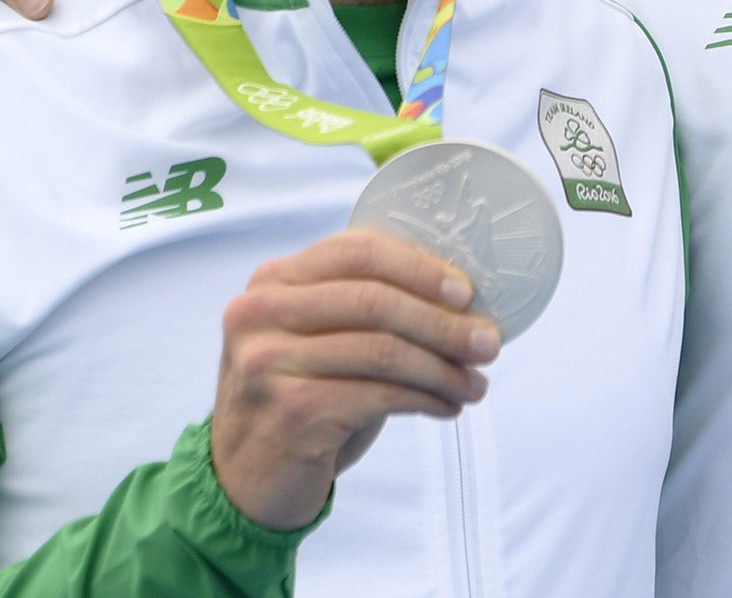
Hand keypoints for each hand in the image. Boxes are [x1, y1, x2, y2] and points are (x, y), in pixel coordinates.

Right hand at [211, 229, 499, 530]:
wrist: (244, 480)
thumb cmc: (299, 400)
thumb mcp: (320, 340)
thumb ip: (366, 308)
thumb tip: (460, 299)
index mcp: (272, 280)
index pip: (357, 251)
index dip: (419, 267)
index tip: (467, 292)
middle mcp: (260, 313)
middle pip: (375, 300)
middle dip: (443, 322)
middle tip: (488, 342)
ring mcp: (269, 361)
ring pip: (384, 351)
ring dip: (442, 368)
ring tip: (475, 383)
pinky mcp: (290, 410)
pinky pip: (379, 395)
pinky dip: (424, 399)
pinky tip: (447, 406)